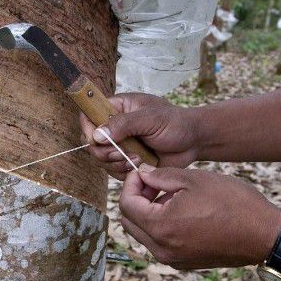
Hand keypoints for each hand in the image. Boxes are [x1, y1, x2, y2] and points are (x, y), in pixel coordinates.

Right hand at [80, 93, 199, 179]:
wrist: (192, 142)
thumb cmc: (174, 123)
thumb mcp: (150, 118)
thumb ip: (123, 124)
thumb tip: (97, 135)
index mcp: (117, 108)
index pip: (89, 114)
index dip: (87, 127)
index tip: (96, 139)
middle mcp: (114, 126)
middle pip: (90, 141)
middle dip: (103, 151)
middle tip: (121, 153)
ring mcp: (119, 145)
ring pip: (100, 158)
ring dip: (115, 163)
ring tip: (136, 159)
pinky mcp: (125, 161)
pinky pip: (112, 170)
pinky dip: (122, 172)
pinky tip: (139, 166)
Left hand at [119, 165, 280, 268]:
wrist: (266, 234)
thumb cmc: (233, 203)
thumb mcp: (194, 179)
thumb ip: (161, 176)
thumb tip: (142, 174)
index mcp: (160, 226)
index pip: (126, 204)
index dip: (131, 184)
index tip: (142, 172)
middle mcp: (161, 248)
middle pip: (129, 221)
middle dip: (135, 198)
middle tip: (153, 183)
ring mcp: (173, 259)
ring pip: (142, 233)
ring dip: (147, 212)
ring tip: (170, 195)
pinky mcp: (184, 262)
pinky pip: (159, 243)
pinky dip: (160, 225)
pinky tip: (180, 210)